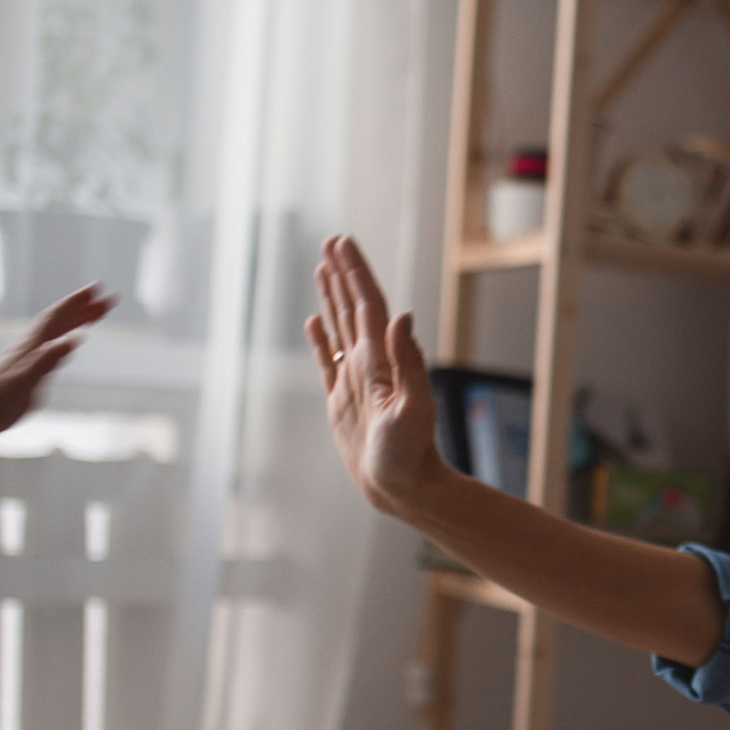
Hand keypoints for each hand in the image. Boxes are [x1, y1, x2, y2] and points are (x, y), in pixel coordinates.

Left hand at [0, 285, 111, 440]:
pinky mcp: (27, 370)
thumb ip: (46, 361)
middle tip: (108, 299)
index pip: (55, 318)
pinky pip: (51, 347)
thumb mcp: (22, 383)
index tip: (96, 289)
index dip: (75, 303)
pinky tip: (71, 341)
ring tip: (98, 313)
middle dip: (83, 308)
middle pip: (59, 321)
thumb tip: (73, 340)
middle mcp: (30, 348)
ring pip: (56, 332)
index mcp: (30, 348)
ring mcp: (28, 358)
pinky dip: (66, 338)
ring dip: (77, 320)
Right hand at [306, 235, 445, 514]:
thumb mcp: (415, 408)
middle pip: (353, 307)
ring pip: (340, 327)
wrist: (403, 488)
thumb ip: (410, 362)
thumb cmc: (411, 454)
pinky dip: (321, 339)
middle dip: (343, 274)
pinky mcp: (341, 402)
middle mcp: (369, 364)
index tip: (343, 243)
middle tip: (332, 241)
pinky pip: (327, 361)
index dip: (356, 273)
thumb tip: (403, 315)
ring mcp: (354, 381)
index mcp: (382, 360)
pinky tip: (315, 321)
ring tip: (322, 267)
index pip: (368, 305)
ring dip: (332, 297)